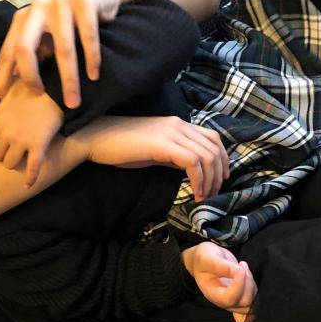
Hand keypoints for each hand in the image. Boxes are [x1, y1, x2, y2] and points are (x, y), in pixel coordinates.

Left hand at [0, 0, 123, 107]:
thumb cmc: (71, 21)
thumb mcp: (47, 36)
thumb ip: (33, 53)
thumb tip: (13, 84)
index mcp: (24, 17)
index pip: (9, 50)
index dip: (4, 74)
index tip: (3, 97)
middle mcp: (38, 8)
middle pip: (24, 47)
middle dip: (30, 76)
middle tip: (40, 95)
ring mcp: (60, 2)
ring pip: (62, 48)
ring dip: (69, 79)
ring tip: (73, 102)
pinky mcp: (84, 1)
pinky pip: (88, 37)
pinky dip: (92, 59)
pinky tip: (93, 76)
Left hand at [0, 81, 63, 186]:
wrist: (56, 88)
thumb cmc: (33, 84)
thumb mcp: (8, 84)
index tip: (3, 136)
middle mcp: (6, 132)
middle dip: (2, 153)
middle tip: (11, 150)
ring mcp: (21, 141)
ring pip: (9, 163)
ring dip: (13, 163)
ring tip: (20, 160)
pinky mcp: (38, 146)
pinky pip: (32, 168)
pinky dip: (30, 179)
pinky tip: (27, 185)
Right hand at [80, 115, 228, 202]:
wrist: (97, 138)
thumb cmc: (120, 146)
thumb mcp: (154, 149)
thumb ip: (173, 154)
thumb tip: (190, 168)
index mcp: (178, 124)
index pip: (213, 137)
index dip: (223, 159)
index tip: (221, 179)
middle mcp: (179, 125)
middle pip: (214, 148)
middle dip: (218, 174)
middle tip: (212, 194)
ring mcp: (172, 133)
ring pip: (207, 156)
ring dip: (210, 180)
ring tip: (203, 197)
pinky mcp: (163, 144)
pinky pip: (192, 162)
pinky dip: (198, 179)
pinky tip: (194, 193)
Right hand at [181, 242, 256, 321]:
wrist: (203, 261)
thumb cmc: (203, 259)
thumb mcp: (207, 258)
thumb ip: (221, 265)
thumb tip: (238, 271)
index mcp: (212, 294)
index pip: (229, 299)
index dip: (239, 285)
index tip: (239, 269)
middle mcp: (223, 302)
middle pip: (244, 303)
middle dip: (248, 283)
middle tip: (241, 266)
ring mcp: (234, 301)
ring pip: (252, 302)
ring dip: (252, 284)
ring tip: (242, 268)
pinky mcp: (241, 297)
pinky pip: (253, 304)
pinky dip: (256, 292)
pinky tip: (248, 277)